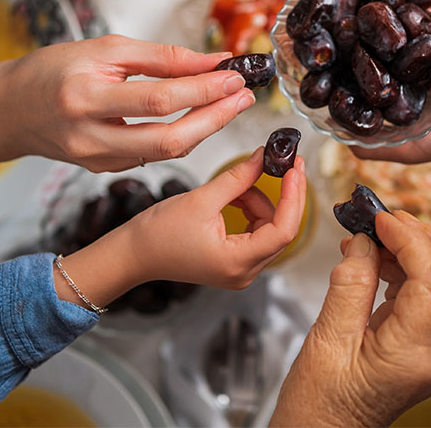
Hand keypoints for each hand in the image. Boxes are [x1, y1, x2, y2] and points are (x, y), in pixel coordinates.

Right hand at [0, 34, 253, 171]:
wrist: (10, 110)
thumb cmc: (55, 70)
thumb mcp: (105, 49)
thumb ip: (161, 57)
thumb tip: (212, 61)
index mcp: (84, 97)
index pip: (159, 98)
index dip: (203, 89)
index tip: (236, 76)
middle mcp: (90, 136)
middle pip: (169, 138)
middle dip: (215, 118)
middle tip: (244, 96)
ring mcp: (96, 161)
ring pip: (166, 153)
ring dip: (205, 129)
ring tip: (231, 103)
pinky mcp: (104, 170)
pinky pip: (153, 155)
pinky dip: (180, 137)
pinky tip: (199, 119)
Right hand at [52, 148, 307, 305]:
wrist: (134, 253)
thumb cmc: (159, 233)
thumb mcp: (202, 199)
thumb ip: (238, 178)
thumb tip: (264, 157)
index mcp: (238, 262)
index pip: (284, 230)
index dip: (294, 197)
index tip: (296, 169)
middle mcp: (244, 272)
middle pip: (280, 229)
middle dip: (281, 195)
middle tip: (286, 163)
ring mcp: (240, 269)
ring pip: (268, 227)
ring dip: (259, 200)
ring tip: (236, 184)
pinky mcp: (234, 262)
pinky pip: (256, 231)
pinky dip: (250, 210)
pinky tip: (234, 196)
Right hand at [271, 211, 430, 426]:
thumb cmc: (319, 405)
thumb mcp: (326, 339)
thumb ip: (350, 284)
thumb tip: (365, 243)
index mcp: (412, 356)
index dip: (411, 240)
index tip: (382, 220)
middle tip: (394, 220)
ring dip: (422, 252)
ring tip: (379, 237)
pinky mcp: (424, 348)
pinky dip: (411, 270)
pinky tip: (379, 261)